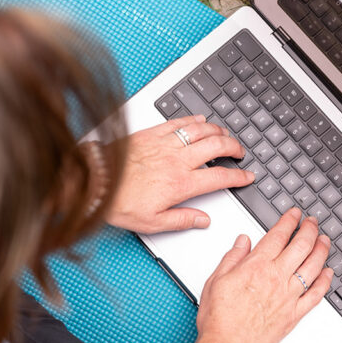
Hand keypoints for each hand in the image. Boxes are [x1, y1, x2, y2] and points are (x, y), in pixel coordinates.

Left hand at [104, 115, 253, 233]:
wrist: (94, 181)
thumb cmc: (118, 201)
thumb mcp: (152, 222)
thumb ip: (182, 220)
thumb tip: (202, 221)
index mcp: (181, 184)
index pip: (220, 178)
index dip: (238, 176)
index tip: (247, 176)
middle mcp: (177, 161)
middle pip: (217, 148)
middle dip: (234, 148)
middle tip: (240, 152)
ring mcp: (165, 144)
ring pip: (201, 131)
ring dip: (218, 132)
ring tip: (225, 136)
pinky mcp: (152, 133)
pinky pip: (178, 122)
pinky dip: (194, 119)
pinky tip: (200, 120)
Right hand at [194, 208, 332, 342]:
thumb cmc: (219, 320)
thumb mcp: (216, 280)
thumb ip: (232, 258)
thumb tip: (243, 242)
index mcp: (257, 267)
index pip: (279, 235)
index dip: (289, 220)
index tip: (295, 214)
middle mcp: (277, 279)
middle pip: (301, 246)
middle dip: (310, 229)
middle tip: (313, 221)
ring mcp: (289, 297)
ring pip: (313, 266)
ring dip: (322, 249)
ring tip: (325, 240)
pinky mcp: (295, 314)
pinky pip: (316, 294)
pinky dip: (325, 281)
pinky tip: (328, 273)